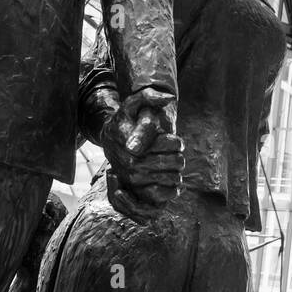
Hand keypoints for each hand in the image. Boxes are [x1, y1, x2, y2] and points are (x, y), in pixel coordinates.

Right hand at [102, 89, 183, 222]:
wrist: (111, 139)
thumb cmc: (126, 119)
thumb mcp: (133, 103)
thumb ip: (150, 96)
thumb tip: (169, 98)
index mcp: (130, 141)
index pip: (166, 144)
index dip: (175, 142)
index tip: (176, 138)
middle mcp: (129, 162)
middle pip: (170, 162)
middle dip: (179, 155)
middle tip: (178, 151)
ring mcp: (132, 178)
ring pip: (170, 178)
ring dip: (178, 170)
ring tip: (174, 162)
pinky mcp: (136, 190)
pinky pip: (162, 196)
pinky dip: (173, 189)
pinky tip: (173, 177)